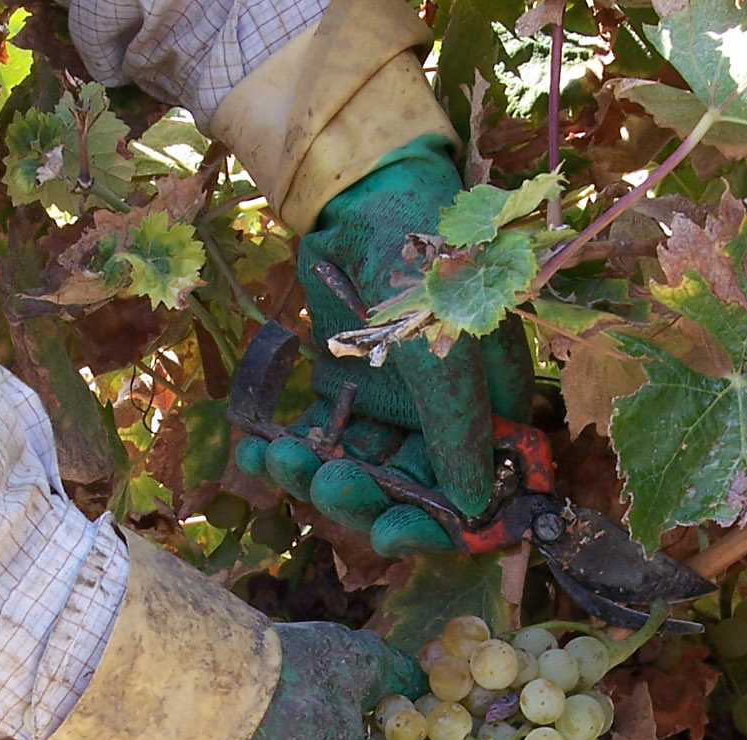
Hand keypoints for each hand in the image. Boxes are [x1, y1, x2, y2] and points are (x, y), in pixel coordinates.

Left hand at [235, 136, 534, 556]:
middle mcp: (447, 421)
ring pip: (360, 472)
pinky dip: (288, 450)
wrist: (369, 198)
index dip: (437, 527)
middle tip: (328, 487)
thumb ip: (460, 432)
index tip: (393, 534)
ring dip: (318, 475)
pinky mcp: (348, 392)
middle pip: (410, 493)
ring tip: (282, 460)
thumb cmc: (429, 266)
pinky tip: (255, 449)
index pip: (474, 495)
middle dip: (365, 499)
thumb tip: (475, 511)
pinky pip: (321, 439)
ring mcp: (396, 409)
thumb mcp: (447, 355)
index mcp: (491, 415)